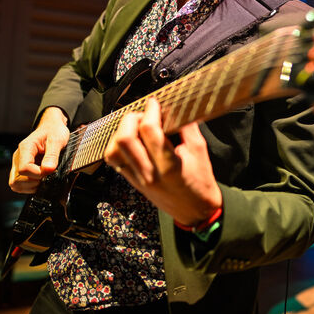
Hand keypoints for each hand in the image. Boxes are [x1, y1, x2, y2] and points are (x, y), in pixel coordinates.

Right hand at [9, 107, 69, 193]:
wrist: (52, 127)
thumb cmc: (54, 131)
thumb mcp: (57, 140)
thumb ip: (52, 155)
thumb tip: (48, 169)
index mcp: (25, 148)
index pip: (24, 169)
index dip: (38, 174)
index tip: (49, 170)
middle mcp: (18, 157)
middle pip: (16, 180)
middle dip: (33, 182)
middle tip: (46, 176)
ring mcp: (18, 164)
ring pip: (15, 184)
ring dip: (30, 186)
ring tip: (43, 178)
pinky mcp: (20, 169)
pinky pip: (19, 184)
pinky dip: (29, 186)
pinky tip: (40, 179)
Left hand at [104, 97, 222, 226]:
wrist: (195, 210)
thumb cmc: (200, 182)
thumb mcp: (200, 150)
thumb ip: (187, 126)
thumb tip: (176, 106)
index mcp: (169, 165)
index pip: (150, 131)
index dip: (150, 111)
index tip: (154, 103)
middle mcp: (149, 173)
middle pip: (124, 139)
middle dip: (131, 118)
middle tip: (143, 114)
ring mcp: (137, 179)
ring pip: (113, 150)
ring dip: (120, 132)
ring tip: (134, 127)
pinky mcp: (131, 181)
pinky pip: (114, 160)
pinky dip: (117, 145)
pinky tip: (130, 139)